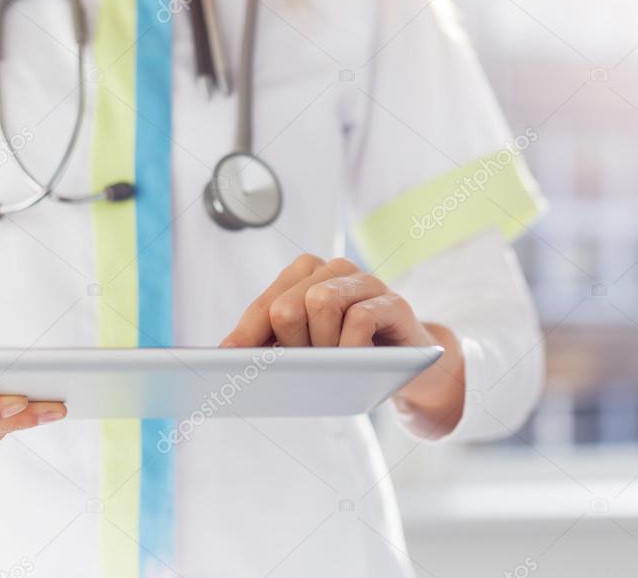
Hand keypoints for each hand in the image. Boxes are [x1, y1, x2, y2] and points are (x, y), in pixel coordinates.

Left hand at [222, 255, 464, 436]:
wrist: (410, 367)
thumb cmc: (351, 355)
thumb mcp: (310, 350)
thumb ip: (275, 344)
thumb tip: (230, 356)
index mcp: (307, 275)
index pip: (267, 303)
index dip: (246, 334)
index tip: (228, 358)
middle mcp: (335, 270)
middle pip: (289, 305)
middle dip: (291, 346)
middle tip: (306, 367)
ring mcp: (367, 282)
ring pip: (321, 303)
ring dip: (323, 345)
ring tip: (335, 363)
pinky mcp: (395, 302)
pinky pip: (360, 319)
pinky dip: (352, 346)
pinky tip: (356, 360)